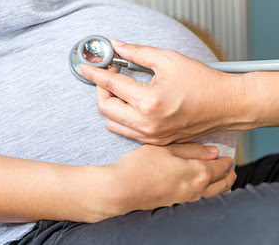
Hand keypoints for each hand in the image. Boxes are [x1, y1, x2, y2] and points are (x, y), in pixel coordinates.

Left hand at [77, 40, 247, 144]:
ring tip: (121, 89)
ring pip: (112, 122)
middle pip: (104, 108)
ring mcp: (151, 135)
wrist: (226, 105)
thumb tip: (117, 46)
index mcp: (149, 101)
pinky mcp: (155, 141)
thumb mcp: (168, 59)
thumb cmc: (203, 82)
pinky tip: (131, 103)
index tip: (84, 67)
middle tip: (109, 75)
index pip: (110, 85)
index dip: (94, 73)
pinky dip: (121, 117)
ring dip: (110, 104)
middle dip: (100, 89)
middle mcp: (147, 123)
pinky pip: (126, 131)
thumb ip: (137, 53)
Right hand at [89, 143, 234, 221]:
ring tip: (224, 182)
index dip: (225, 161)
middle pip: (220, 184)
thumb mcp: (166, 148)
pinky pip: (201, 200)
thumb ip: (191, 149)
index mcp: (197, 173)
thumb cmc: (141, 165)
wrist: (122, 189)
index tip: (227, 156)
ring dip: (221, 187)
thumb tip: (213, 151)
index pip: (219, 167)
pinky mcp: (176, 205)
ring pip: (212, 195)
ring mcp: (186, 200)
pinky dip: (209, 194)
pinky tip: (204, 191)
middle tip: (230, 169)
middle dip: (227, 175)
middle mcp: (196, 189)